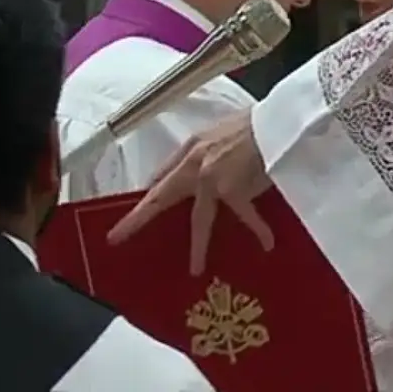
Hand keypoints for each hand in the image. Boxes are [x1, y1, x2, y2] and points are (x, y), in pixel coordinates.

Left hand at [106, 108, 274, 274]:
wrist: (275, 122)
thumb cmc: (253, 126)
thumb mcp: (219, 135)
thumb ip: (205, 156)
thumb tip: (198, 175)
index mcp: (190, 150)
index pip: (161, 178)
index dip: (149, 196)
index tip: (136, 211)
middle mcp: (193, 164)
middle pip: (159, 197)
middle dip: (137, 218)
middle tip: (117, 237)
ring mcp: (209, 178)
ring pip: (199, 220)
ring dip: (198, 246)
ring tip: (195, 269)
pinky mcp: (231, 188)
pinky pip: (246, 216)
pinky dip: (259, 230)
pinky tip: (267, 243)